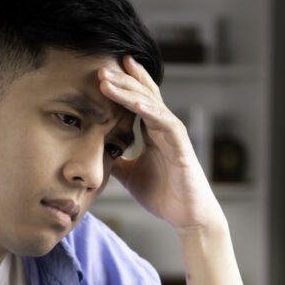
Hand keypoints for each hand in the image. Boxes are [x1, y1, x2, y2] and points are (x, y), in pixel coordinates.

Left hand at [98, 56, 224, 234]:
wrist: (187, 217)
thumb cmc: (164, 196)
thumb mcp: (130, 175)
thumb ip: (117, 161)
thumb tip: (96, 156)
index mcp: (152, 132)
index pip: (137, 101)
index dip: (123, 85)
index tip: (102, 71)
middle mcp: (163, 127)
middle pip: (142, 95)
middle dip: (122, 80)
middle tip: (100, 67)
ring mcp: (173, 134)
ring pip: (150, 104)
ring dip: (128, 91)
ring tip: (107, 80)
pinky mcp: (181, 145)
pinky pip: (164, 122)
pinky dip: (149, 111)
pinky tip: (134, 102)